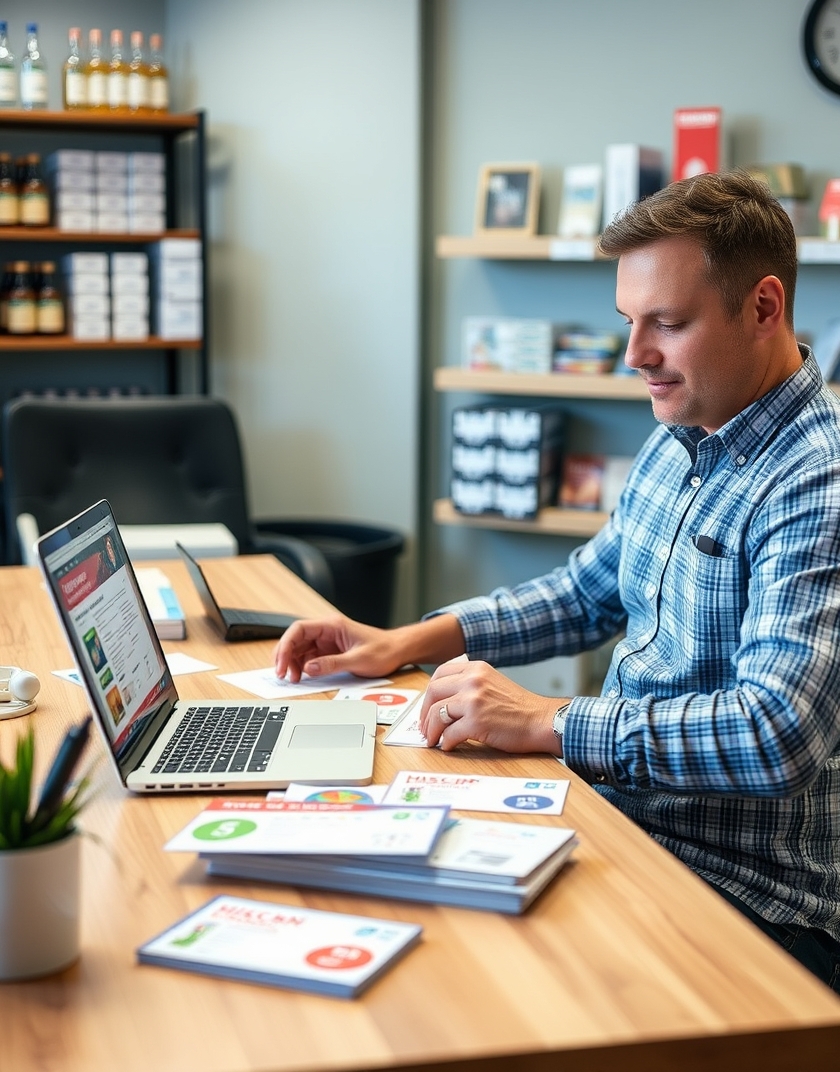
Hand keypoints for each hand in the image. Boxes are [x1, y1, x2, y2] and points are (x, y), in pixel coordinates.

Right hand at [273, 615, 402, 681]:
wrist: (398, 651)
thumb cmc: (384, 650)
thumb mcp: (358, 659)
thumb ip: (332, 664)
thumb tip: (309, 668)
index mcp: (333, 625)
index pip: (299, 629)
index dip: (286, 645)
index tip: (282, 663)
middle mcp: (327, 631)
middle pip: (296, 639)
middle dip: (285, 655)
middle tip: (281, 674)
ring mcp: (328, 641)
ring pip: (300, 648)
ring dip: (293, 663)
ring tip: (292, 678)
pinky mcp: (330, 651)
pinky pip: (309, 657)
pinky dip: (302, 666)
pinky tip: (301, 676)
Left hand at [419, 658, 561, 754]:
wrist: (542, 721)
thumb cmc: (520, 708)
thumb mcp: (493, 682)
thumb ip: (471, 683)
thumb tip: (443, 700)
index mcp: (476, 668)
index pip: (440, 674)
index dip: (430, 693)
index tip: (428, 706)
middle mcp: (473, 680)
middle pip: (433, 693)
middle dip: (425, 713)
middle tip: (425, 726)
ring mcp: (474, 701)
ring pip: (437, 714)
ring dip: (431, 730)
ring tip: (433, 739)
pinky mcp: (476, 723)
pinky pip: (449, 734)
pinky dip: (446, 742)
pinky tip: (449, 746)